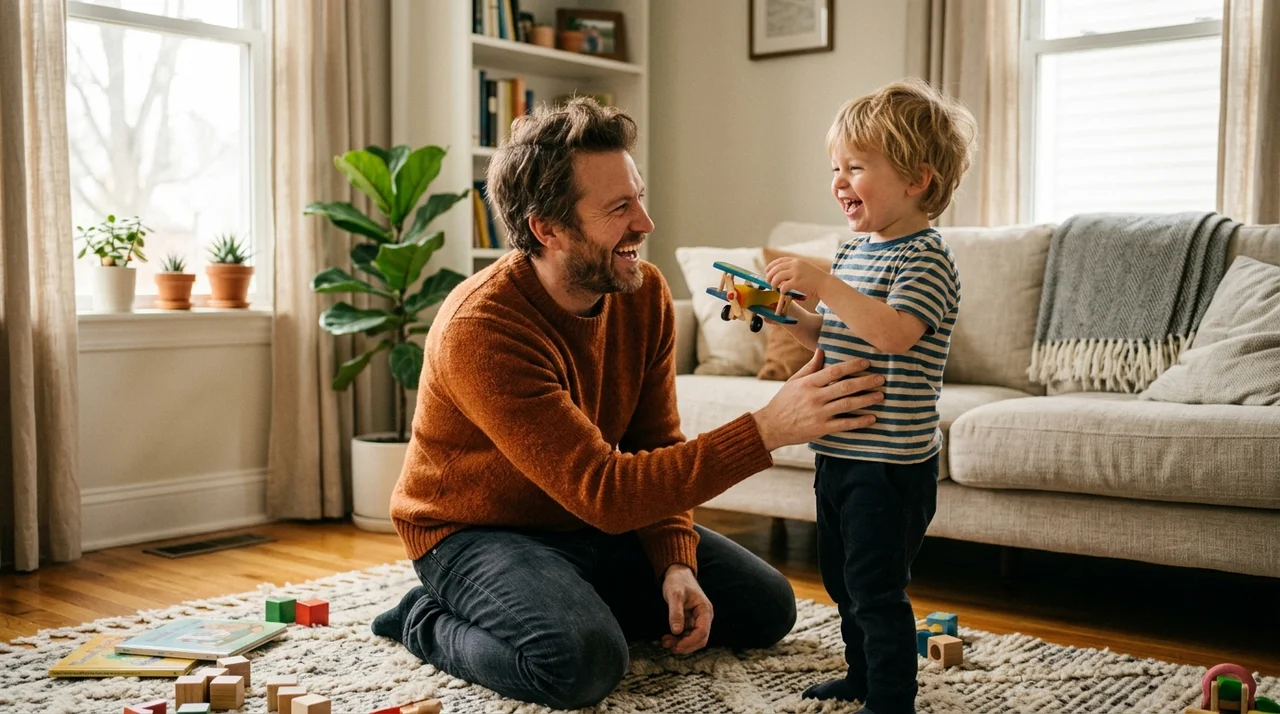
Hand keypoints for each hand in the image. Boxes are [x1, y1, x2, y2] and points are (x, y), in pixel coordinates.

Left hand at [660, 565, 712, 654]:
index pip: (702, 632)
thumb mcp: (675, 595)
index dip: (690, 642)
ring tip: (665, 642)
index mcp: (705, 610)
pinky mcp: (691, 621)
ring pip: (693, 639)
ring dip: (680, 644)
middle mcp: (704, 617)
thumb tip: (676, 631)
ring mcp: (698, 620)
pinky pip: (687, 635)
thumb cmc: (678, 582)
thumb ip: (676, 613)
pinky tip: (667, 638)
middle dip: (685, 645)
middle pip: (700, 639)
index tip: (677, 647)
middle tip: (670, 647)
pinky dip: (678, 639)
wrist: (677, 574)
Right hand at [753, 350, 883, 450]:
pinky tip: (872, 418)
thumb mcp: (794, 381)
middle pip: (845, 387)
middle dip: (865, 382)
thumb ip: (810, 366)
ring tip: (881, 395)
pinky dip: (859, 422)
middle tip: (881, 378)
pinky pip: (844, 425)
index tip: (867, 362)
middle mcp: (814, 397)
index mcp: (808, 383)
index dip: (852, 366)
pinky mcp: (821, 429)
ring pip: (847, 405)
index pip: (834, 371)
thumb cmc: (784, 401)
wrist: (771, 426)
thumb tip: (822, 349)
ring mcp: (819, 414)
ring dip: (866, 400)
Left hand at [765, 257, 831, 300]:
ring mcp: (796, 273)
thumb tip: (780, 273)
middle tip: (768, 282)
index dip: (771, 266)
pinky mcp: (797, 282)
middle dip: (769, 276)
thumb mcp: (804, 268)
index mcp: (796, 261)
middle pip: (776, 269)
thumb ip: (794, 268)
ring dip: (773, 283)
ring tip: (774, 288)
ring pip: (777, 277)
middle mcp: (795, 265)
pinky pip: (784, 286)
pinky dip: (781, 290)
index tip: (767, 271)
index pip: (779, 261)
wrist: (825, 284)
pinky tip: (782, 292)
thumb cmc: (815, 279)